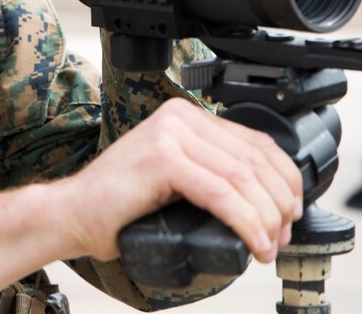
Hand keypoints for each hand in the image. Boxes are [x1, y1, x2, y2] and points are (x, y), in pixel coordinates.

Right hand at [51, 98, 302, 263]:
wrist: (71, 216)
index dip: (284, 179)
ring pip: (243, 178)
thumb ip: (210, 173)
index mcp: (185, 116)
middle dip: (279, 202)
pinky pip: (222, 194)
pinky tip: (254, 242)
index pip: (256, 141)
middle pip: (255, 159)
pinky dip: (246, 223)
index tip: (291, 212)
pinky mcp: (162, 159)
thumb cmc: (117, 207)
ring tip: (268, 245)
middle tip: (281, 236)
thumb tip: (266, 199)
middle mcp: (180, 117)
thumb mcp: (175, 179)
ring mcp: (170, 135)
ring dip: (266, 218)